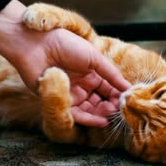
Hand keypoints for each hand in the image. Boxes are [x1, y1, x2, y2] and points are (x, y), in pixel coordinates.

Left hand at [0, 0, 130, 126]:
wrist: (37, 45)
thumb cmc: (65, 45)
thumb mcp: (94, 57)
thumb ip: (111, 74)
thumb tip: (128, 87)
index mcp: (90, 73)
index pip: (108, 88)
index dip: (118, 94)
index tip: (128, 100)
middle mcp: (81, 85)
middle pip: (100, 101)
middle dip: (111, 106)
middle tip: (120, 110)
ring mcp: (71, 94)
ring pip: (90, 109)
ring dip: (102, 113)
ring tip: (112, 114)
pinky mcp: (60, 101)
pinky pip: (76, 114)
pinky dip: (89, 119)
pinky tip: (101, 120)